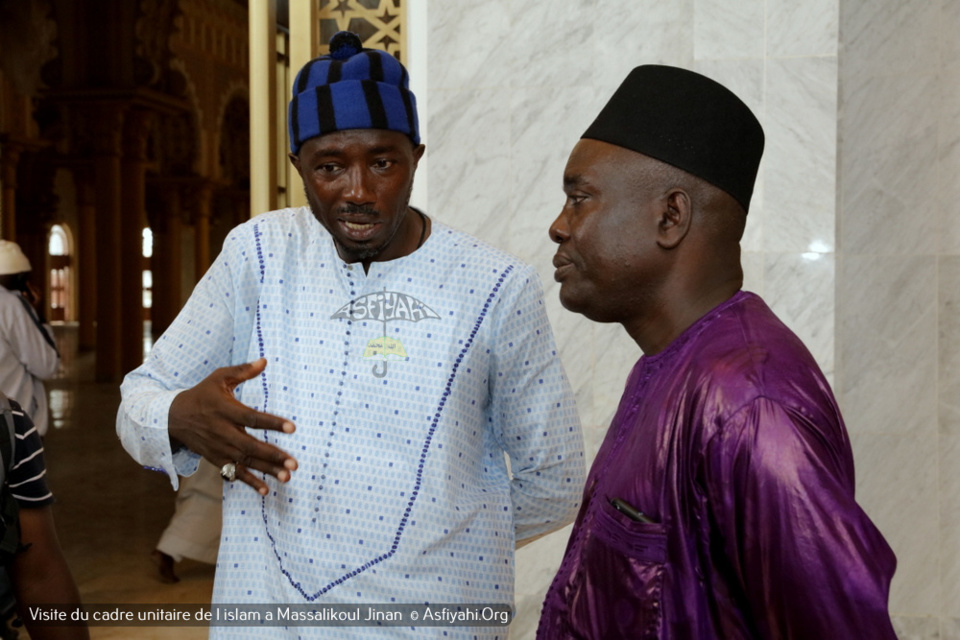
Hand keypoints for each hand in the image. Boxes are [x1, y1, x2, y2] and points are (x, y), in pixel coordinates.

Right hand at [168, 358, 297, 494]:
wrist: (172, 417)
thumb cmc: (202, 395)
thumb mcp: (218, 378)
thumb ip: (242, 371)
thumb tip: (264, 361)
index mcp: (225, 410)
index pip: (252, 418)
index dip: (272, 423)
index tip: (292, 428)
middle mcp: (222, 431)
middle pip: (250, 446)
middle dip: (273, 455)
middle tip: (294, 464)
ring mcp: (219, 448)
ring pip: (245, 462)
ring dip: (266, 471)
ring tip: (287, 477)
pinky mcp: (216, 459)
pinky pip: (234, 473)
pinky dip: (249, 482)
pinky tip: (266, 490)